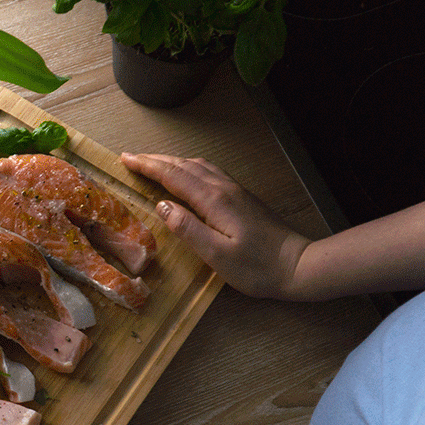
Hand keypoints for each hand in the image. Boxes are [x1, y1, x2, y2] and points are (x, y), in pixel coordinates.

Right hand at [121, 153, 312, 299]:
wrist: (298, 264)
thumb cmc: (258, 266)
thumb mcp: (217, 255)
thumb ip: (188, 229)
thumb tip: (161, 206)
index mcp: (214, 200)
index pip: (173, 176)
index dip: (147, 166)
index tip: (125, 160)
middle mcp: (223, 188)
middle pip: (183, 165)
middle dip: (155, 160)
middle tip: (130, 158)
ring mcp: (235, 191)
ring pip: (197, 166)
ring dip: (172, 162)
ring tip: (152, 163)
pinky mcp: (242, 198)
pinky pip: (209, 173)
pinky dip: (189, 168)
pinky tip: (187, 174)